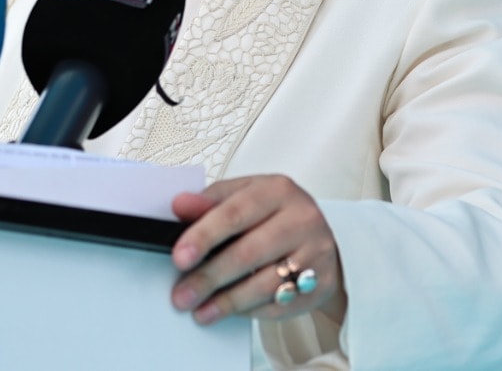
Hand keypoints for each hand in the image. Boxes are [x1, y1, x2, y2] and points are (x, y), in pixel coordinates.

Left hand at [169, 174, 346, 325]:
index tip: (179, 258)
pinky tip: (229, 312)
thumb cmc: (274, 214)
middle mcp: (302, 218)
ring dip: (228, 302)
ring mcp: (317, 252)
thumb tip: (179, 205)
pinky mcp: (322, 283)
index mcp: (277, 190)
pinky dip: (250, 311)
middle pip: (249, 252)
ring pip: (266, 284)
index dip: (204, 236)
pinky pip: (281, 304)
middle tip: (182, 295)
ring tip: (201, 311)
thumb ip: (209, 202)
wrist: (320, 236)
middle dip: (210, 277)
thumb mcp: (243, 197)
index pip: (234, 213)